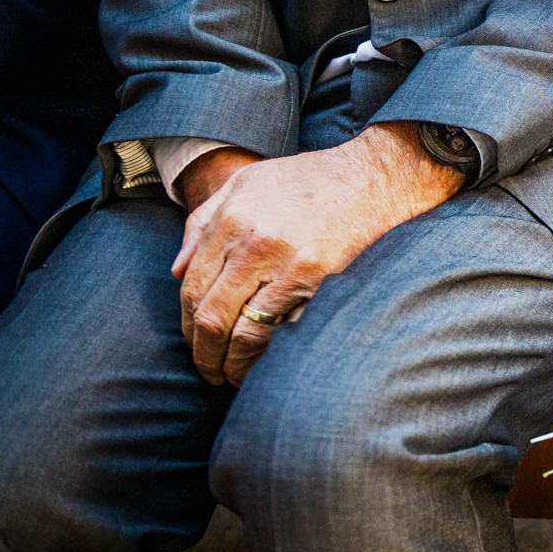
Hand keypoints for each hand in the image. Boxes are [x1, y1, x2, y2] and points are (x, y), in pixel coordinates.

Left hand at [171, 122, 463, 385]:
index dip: (186, 326)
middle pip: (212, 318)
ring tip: (233, 376)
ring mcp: (290, 266)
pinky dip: (272, 355)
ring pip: (246, 333)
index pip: (191, 289)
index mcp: (230, 221)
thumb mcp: (245, 182)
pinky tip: (269, 364)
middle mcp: (254, 246)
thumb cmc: (310, 178)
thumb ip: (202, 222)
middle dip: (204, 354)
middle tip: (208, 371)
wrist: (376, 175)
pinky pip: (287, 331)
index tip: (194, 343)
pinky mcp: (323, 282)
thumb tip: (176, 271)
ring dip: (234, 364)